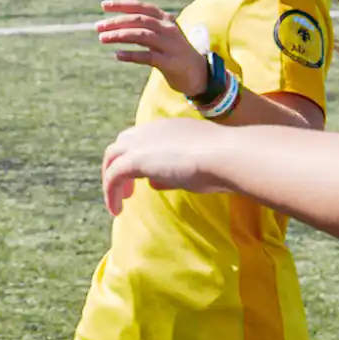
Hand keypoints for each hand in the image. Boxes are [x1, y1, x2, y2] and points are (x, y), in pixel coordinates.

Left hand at [96, 0, 208, 95]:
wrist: (197, 72)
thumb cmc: (174, 49)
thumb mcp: (161, 30)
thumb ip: (145, 16)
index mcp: (165, 19)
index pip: (142, 7)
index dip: (123, 5)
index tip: (104, 5)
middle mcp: (168, 28)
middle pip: (140, 20)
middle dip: (117, 22)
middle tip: (98, 27)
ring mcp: (170, 45)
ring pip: (142, 35)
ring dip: (120, 35)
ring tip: (102, 38)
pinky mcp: (170, 62)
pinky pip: (148, 56)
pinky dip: (131, 55)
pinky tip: (117, 55)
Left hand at [102, 119, 231, 215]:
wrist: (227, 156)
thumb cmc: (222, 163)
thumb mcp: (194, 168)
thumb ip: (170, 175)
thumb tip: (153, 184)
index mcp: (170, 128)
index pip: (144, 137)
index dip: (139, 155)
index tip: (144, 177)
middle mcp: (153, 130)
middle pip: (122, 143)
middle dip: (119, 164)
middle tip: (127, 190)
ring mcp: (142, 142)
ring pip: (112, 157)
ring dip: (112, 179)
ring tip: (118, 203)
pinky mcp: (135, 159)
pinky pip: (113, 176)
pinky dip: (111, 193)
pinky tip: (117, 211)